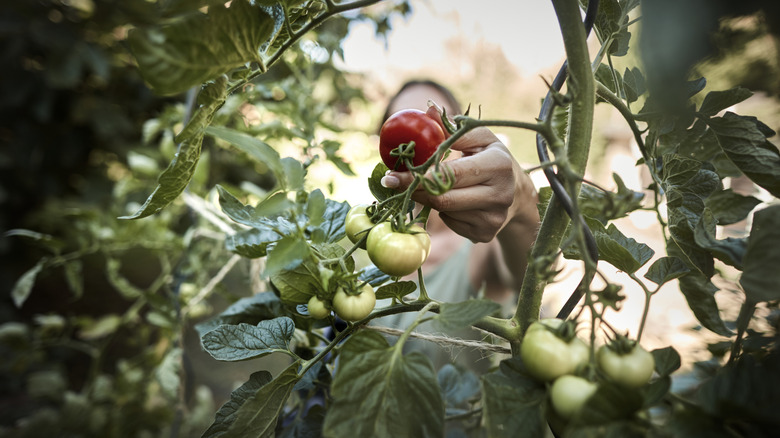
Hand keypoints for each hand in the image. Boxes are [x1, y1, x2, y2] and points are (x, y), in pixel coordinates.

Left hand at [381, 106, 538, 242]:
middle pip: (443, 198)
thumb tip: (427, 112)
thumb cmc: (490, 157)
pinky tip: (453, 200)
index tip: (392, 175)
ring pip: (444, 212)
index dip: (417, 175)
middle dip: (415, 189)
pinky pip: (451, 224)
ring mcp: (493, 218)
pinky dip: (443, 212)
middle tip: (393, 182)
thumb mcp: (479, 137)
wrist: (517, 193)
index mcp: (498, 165)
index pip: (450, 174)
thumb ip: (452, 128)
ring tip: (431, 186)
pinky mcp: (486, 234)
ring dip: (430, 198)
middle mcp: (500, 195)